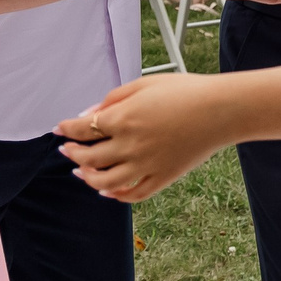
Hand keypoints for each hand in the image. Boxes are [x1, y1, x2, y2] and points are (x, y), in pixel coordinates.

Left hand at [57, 75, 231, 201]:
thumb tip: (88, 114)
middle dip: (72, 153)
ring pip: (105, 182)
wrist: (221, 110)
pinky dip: (115, 196)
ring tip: (81, 170)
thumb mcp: (144, 84)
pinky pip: (133, 194)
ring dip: (87, 177)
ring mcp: (146, 166)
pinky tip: (107, 190)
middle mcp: (130, 146)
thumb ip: (112, 99)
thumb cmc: (185, 91)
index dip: (66, 130)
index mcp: (124, 119)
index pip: (82, 129)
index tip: (59, 129)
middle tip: (67, 149)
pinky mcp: (162, 178)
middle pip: (88, 157)